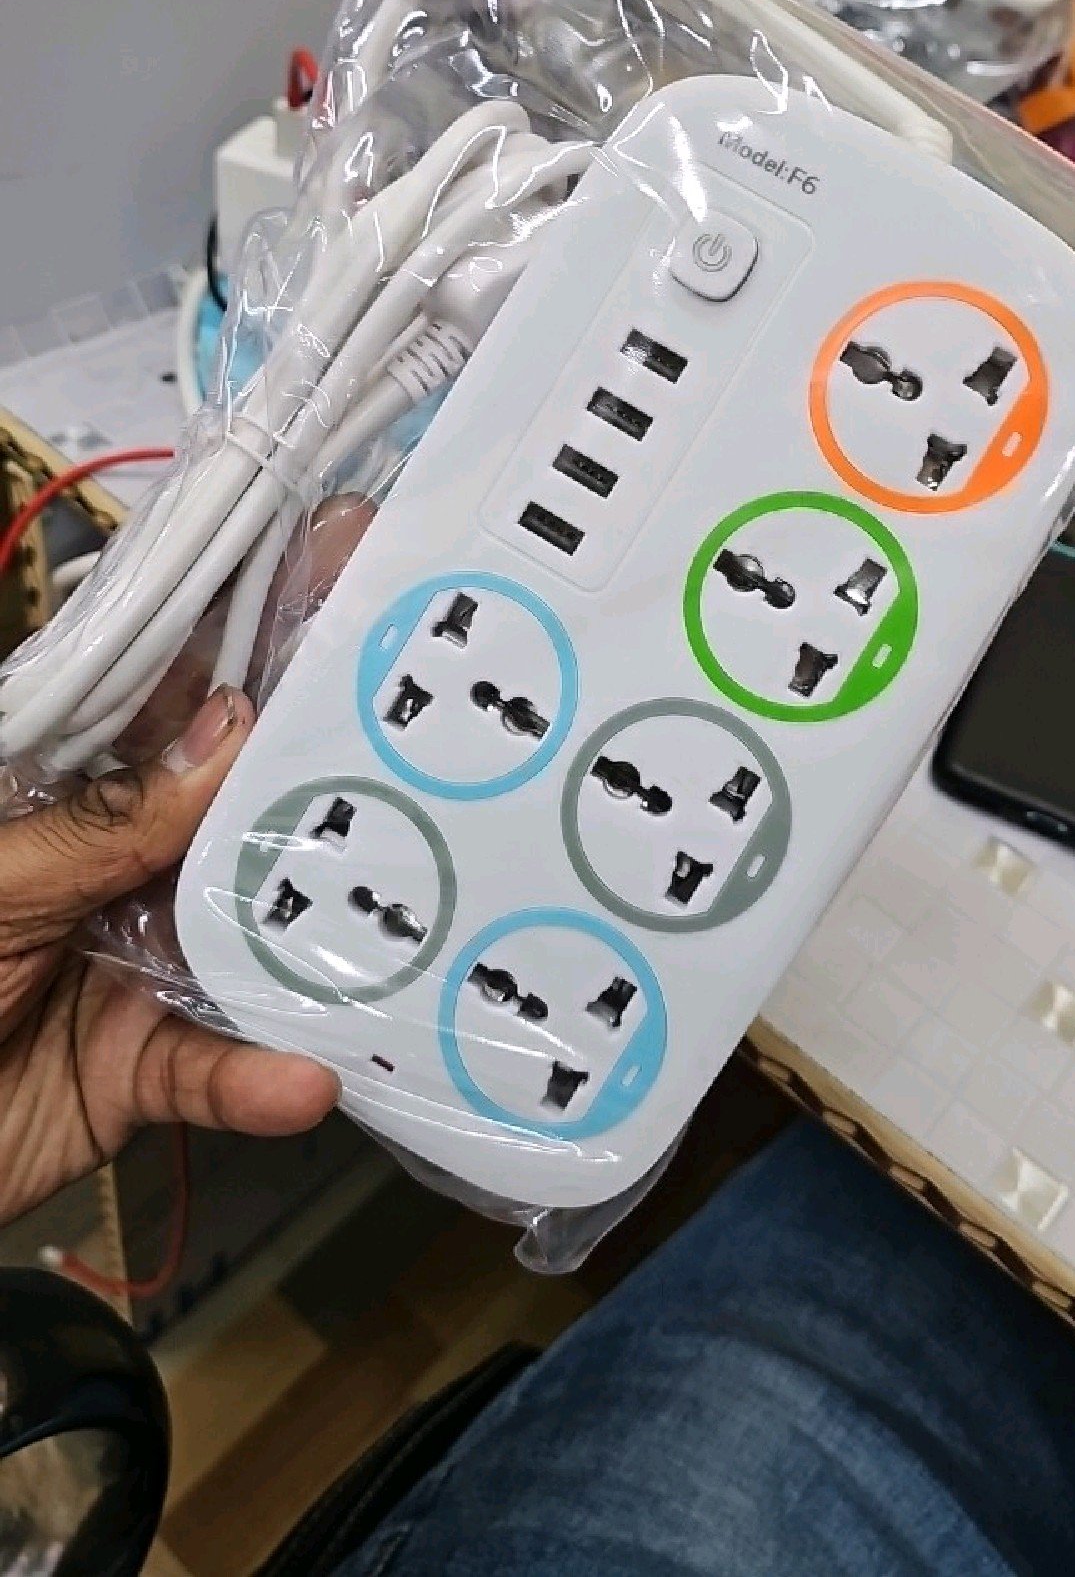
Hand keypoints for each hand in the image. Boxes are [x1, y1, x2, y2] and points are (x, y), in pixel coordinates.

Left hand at [0, 495, 375, 1228]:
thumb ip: (103, 820)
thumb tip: (228, 730)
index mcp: (64, 788)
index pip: (172, 694)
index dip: (257, 632)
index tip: (351, 568)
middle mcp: (117, 858)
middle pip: (239, 805)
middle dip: (334, 773)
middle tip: (440, 738)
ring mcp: (136, 958)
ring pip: (255, 935)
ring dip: (326, 940)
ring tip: (408, 923)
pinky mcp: (142, 1066)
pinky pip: (215, 1068)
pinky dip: (258, 1078)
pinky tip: (304, 1076)